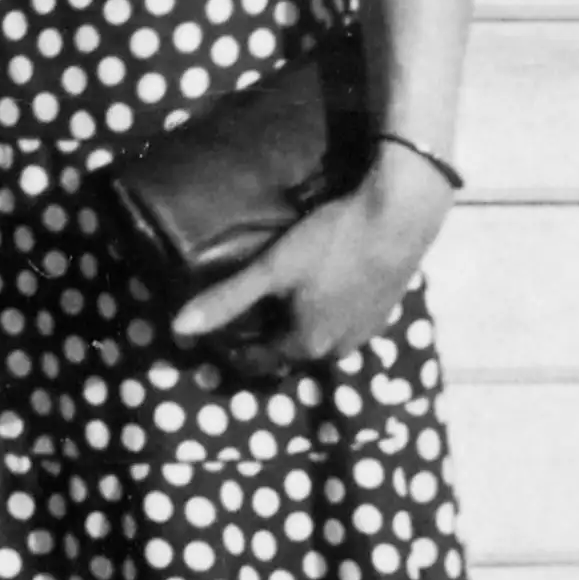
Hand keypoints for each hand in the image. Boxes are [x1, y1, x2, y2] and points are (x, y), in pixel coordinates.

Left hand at [170, 155, 451, 377]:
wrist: (401, 218)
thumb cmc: (331, 244)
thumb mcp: (271, 270)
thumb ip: (226, 300)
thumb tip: (178, 329)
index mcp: (307, 345)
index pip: (259, 362)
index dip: (234, 350)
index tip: (215, 334)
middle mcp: (339, 349)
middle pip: (291, 352)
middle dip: (266, 338)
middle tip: (243, 313)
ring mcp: (367, 331)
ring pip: (321, 337)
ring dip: (299, 326)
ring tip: (278, 299)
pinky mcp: (385, 309)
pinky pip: (345, 321)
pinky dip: (327, 312)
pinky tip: (319, 287)